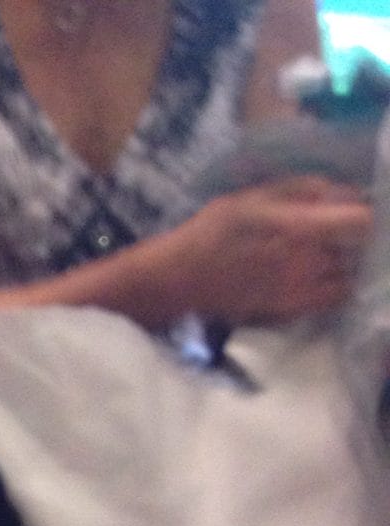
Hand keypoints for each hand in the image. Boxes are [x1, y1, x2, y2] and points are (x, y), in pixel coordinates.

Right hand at [168, 178, 371, 325]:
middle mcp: (307, 263)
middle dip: (355, 238)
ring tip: (332, 253)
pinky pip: (333, 299)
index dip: (366, 212)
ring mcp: (301, 291)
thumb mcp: (257, 195)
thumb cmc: (215, 230)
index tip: (357, 207)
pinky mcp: (291, 310)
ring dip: (347, 263)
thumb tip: (344, 193)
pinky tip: (322, 276)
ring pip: (349, 276)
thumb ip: (304, 191)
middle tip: (340, 230)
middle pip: (358, 250)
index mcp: (301, 229)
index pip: (362, 222)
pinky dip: (336, 286)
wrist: (181, 279)